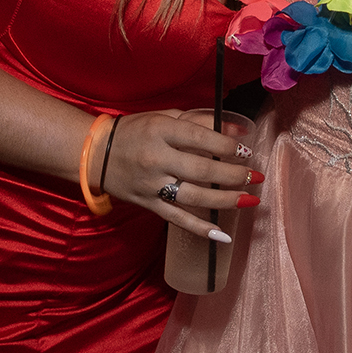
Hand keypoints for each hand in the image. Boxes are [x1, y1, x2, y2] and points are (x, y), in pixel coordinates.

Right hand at [98, 111, 259, 240]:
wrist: (96, 153)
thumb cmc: (136, 131)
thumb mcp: (166, 117)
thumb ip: (202, 121)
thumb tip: (239, 129)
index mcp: (162, 131)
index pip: (201, 138)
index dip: (227, 146)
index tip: (245, 151)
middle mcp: (157, 158)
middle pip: (202, 171)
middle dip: (233, 175)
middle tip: (255, 177)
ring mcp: (152, 185)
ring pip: (194, 197)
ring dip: (226, 201)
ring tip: (249, 200)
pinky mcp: (149, 204)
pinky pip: (178, 219)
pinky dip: (201, 230)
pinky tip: (224, 236)